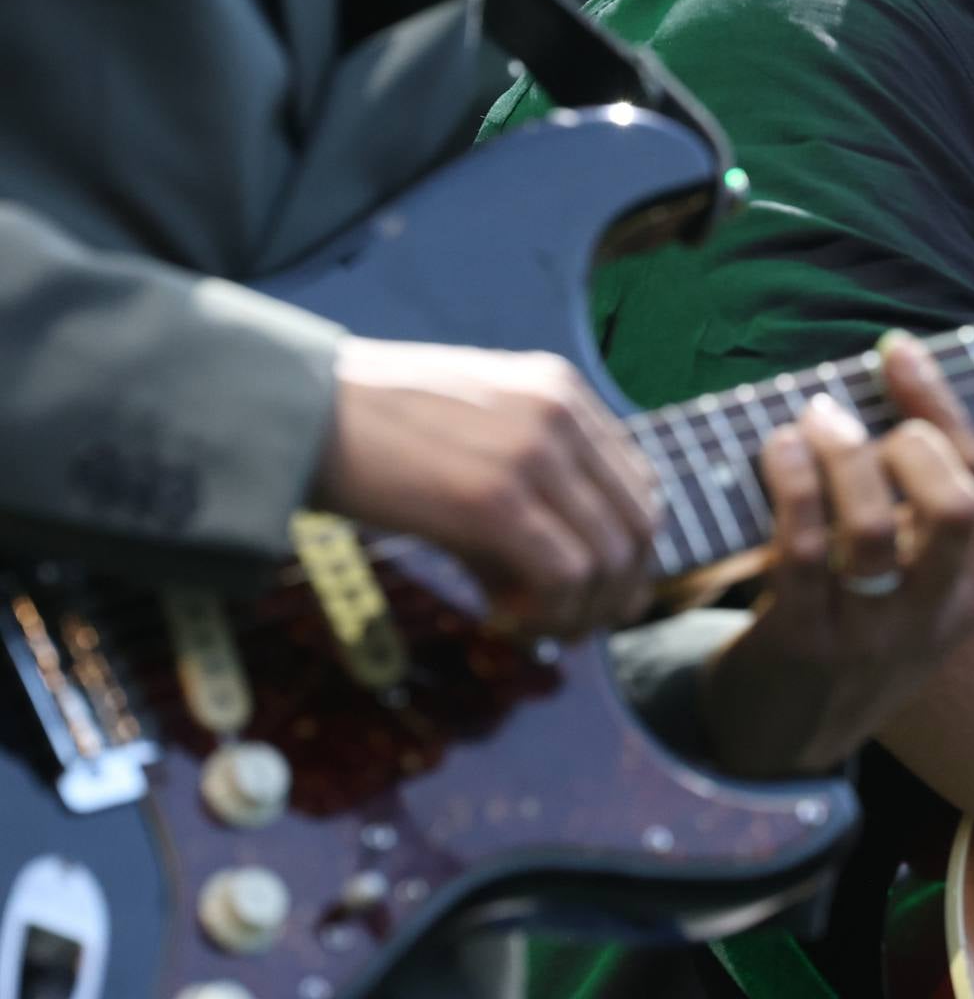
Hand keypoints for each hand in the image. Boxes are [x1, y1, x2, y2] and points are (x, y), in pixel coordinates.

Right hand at [316, 337, 662, 639]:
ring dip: (583, 610)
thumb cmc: (373, 433)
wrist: (294, 411)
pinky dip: (550, 612)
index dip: (627, 550)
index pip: (636, 483)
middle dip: (617, 590)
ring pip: (610, 555)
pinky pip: (565, 573)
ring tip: (535, 624)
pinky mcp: (495, 499)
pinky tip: (505, 617)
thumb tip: (561, 591)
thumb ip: (529, 490)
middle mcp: (561, 411)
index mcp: (561, 388)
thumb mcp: (472, 436)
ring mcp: (533, 452)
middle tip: (577, 626)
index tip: (593, 593)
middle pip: (638, 523)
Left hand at [698, 333, 973, 776]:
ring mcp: (872, 636)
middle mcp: (934, 614)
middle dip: (908, 442)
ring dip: (837, 459)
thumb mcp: (907, 583)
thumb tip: (889, 376)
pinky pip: (801, 555)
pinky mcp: (805, 647)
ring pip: (871, 528)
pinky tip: (776, 454)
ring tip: (806, 424)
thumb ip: (914, 505)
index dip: (942, 407)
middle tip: (853, 420)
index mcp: (973, 589)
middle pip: (957, 509)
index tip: (898, 351)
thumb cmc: (844, 626)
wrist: (783, 738)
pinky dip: (791, 490)